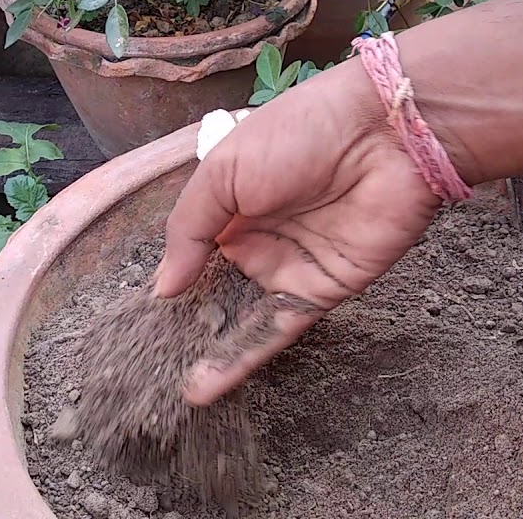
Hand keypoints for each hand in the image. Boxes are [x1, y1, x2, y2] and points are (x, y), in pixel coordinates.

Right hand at [153, 58, 443, 405]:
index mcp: (231, 205)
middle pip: (218, 292)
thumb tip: (163, 287)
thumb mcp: (222, 172)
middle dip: (188, 327)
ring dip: (211, 352)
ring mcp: (290, 267)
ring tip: (171, 388)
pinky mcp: (323, 291)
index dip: (172, 283)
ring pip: (244, 318)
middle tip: (149, 366)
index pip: (194, 253)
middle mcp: (258, 239)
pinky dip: (244, 358)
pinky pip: (279, 329)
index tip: (140, 321)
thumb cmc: (298, 134)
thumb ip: (188, 231)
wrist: (382, 135)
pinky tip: (207, 383)